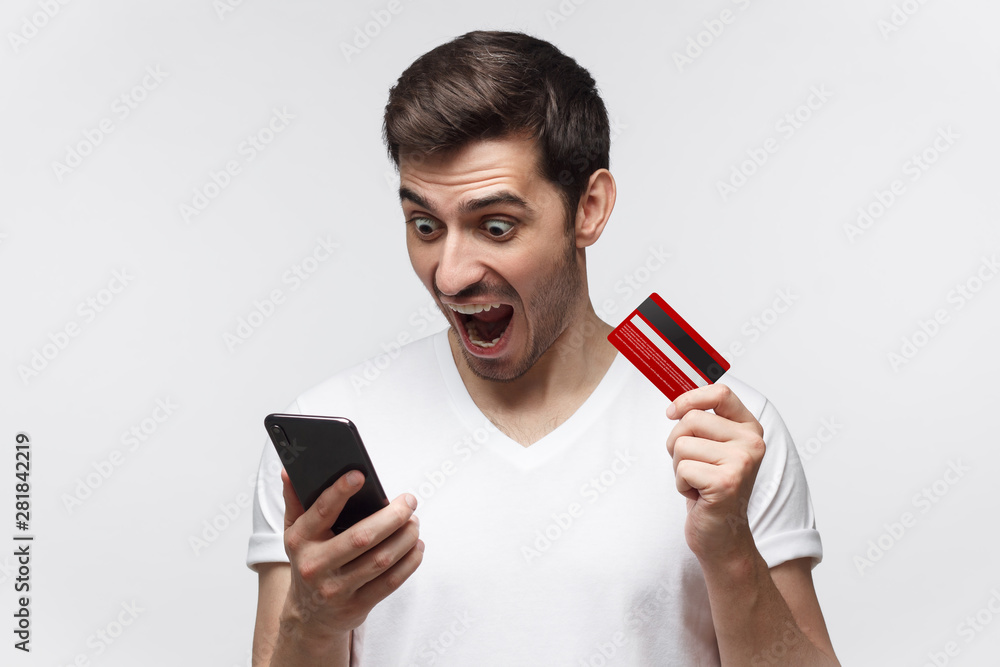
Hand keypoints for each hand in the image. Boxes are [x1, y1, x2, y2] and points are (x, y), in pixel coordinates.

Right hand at [278, 468, 423, 646]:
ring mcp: (336, 589)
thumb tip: (288, 472)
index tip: (360, 475)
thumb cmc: (307, 561)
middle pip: (362, 537)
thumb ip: (295, 501)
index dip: (340, 492)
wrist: (308, 616)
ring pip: (380, 560)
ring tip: (414, 522)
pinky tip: (416, 546)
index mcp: (300, 540)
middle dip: (392, 517)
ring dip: (405, 538)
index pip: (321, 511)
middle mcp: (315, 565)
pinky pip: (390, 582)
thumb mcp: (294, 532)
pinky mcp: (356, 606)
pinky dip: (409, 562)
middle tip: (409, 502)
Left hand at [665, 383, 765, 564]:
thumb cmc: (712, 489)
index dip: (690, 398)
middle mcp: (751, 443)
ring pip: (682, 445)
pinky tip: (698, 496)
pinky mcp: (726, 482)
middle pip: (691, 420)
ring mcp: (741, 462)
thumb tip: (676, 403)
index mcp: (749, 429)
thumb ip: (704, 422)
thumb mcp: (714, 449)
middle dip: (677, 444)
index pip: (721, 393)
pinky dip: (681, 485)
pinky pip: (681, 469)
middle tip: (692, 465)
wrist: (723, 535)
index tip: (673, 412)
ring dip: (679, 467)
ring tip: (698, 482)